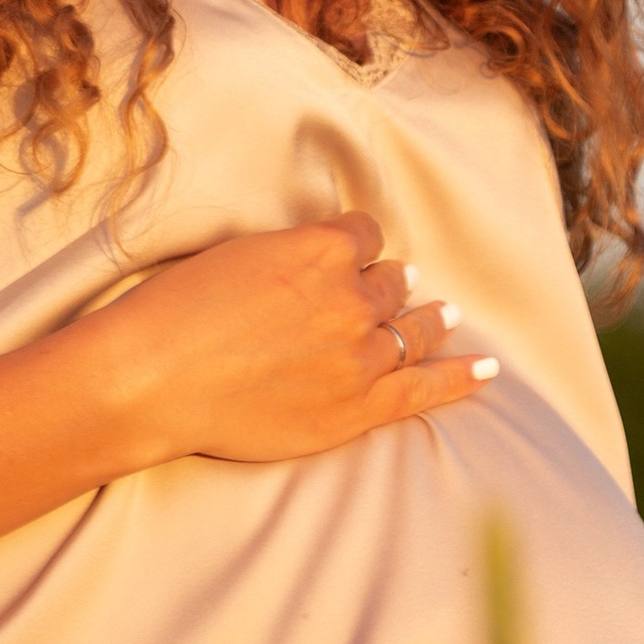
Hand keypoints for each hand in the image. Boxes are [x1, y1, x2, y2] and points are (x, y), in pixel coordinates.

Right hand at [86, 210, 494, 467]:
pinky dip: (461, 377)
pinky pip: (425, 388)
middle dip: (391, 285)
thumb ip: (288, 256)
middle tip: (399, 287)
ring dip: (431, 320)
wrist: (156, 378)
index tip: (353, 256)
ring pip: (413, 330)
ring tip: (447, 316)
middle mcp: (352, 297)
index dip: (357, 247)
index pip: (364, 235)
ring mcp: (360, 356)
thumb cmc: (177, 312)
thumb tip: (312, 264)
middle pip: (391, 284)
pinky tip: (487, 370)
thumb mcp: (238, 254)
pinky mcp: (358, 407)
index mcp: (322, 249)